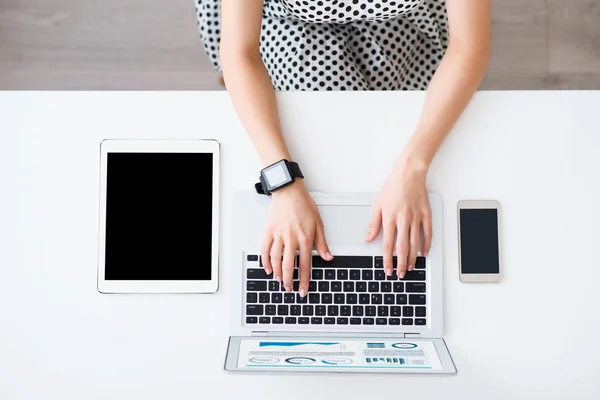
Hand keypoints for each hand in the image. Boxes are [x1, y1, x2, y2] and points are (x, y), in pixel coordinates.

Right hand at [260, 180, 332, 295]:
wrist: (289, 191)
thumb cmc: (304, 205)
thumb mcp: (318, 224)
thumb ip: (322, 243)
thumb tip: (328, 257)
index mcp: (305, 239)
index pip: (304, 265)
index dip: (304, 280)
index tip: (303, 290)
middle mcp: (291, 239)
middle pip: (288, 266)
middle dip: (289, 281)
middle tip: (289, 289)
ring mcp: (279, 236)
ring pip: (276, 259)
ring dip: (277, 273)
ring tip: (280, 281)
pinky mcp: (269, 231)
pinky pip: (265, 249)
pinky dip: (265, 261)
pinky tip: (268, 268)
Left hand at [365, 157, 431, 277]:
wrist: (409, 173)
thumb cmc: (393, 187)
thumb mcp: (378, 204)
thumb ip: (374, 224)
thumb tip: (368, 238)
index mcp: (390, 217)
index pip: (387, 244)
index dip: (387, 260)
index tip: (387, 269)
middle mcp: (403, 219)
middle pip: (402, 247)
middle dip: (401, 263)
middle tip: (400, 274)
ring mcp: (416, 217)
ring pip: (415, 243)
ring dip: (413, 258)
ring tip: (410, 267)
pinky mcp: (426, 214)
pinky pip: (427, 233)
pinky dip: (426, 245)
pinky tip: (424, 253)